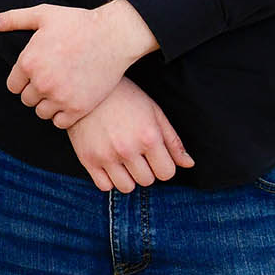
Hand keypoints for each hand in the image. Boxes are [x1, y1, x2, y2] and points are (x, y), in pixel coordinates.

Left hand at [0, 0, 157, 127]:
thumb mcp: (43, 14)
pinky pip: (59, 122)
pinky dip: (63, 115)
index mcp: (28, 62)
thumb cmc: (78, 22)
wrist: (114, 35)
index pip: (13, 86)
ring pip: (42, 112)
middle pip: (26, 100)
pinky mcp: (78, 108)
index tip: (37, 73)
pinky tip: (71, 100)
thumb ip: (13, 19)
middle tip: (52, 80)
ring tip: (61, 90)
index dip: (23, 80)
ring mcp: (60, 97)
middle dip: (35, 91)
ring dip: (48, 104)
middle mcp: (41, 82)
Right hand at [66, 77, 193, 191]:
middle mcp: (127, 149)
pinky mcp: (87, 159)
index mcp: (148, 137)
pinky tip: (109, 163)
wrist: (86, 86)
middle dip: (146, 170)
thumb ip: (172, 141)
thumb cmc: (125, 97)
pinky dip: (109, 179)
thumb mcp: (154, 113)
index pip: (166, 173)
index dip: (163, 165)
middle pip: (147, 181)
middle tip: (137, 153)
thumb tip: (189, 164)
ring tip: (123, 160)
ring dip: (128, 177)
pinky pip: (104, 186)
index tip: (155, 155)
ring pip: (126, 187)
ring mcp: (105, 155)